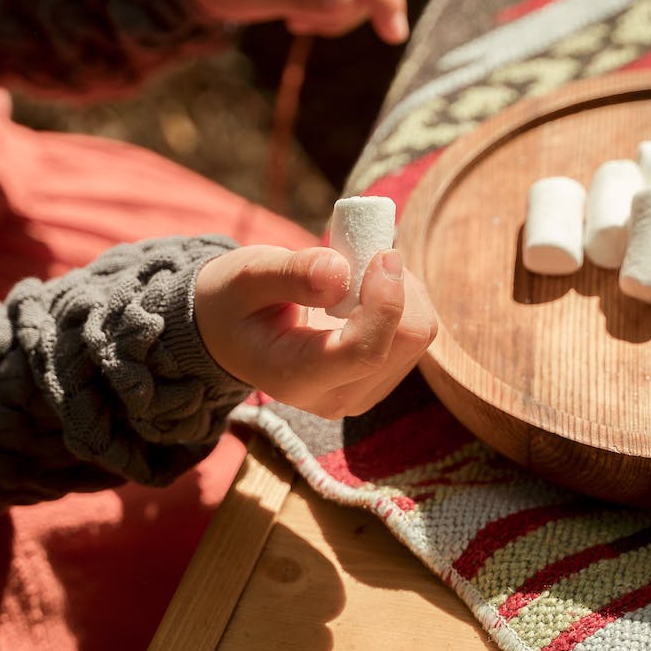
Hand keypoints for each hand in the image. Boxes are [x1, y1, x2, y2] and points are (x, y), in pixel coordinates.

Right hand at [194, 245, 437, 417]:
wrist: (232, 331)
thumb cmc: (236, 300)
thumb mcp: (247, 274)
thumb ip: (289, 273)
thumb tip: (340, 273)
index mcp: (295, 378)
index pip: (364, 352)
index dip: (385, 301)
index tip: (383, 253)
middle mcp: (334, 398)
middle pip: (405, 341)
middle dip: (395, 286)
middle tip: (363, 253)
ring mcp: (361, 393)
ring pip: (418, 335)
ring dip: (402, 290)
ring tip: (358, 271)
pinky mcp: (379, 379)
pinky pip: (416, 333)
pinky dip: (403, 299)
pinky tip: (367, 289)